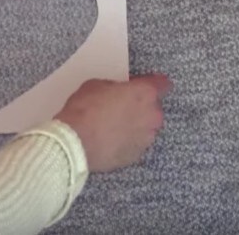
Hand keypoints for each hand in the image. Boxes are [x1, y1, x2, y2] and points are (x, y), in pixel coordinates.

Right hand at [55, 75, 170, 171]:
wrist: (75, 142)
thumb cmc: (85, 109)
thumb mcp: (96, 85)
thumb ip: (116, 88)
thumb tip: (119, 93)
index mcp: (144, 94)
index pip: (163, 84)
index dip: (155, 83)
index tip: (147, 84)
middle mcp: (152, 116)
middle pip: (154, 108)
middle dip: (141, 107)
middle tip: (121, 107)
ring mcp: (146, 138)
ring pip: (146, 128)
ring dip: (135, 125)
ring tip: (114, 126)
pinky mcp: (137, 155)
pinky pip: (136, 143)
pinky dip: (127, 141)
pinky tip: (111, 140)